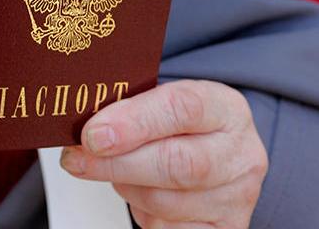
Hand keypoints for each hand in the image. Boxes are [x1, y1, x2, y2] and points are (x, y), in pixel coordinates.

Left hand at [61, 80, 267, 227]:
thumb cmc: (177, 127)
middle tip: (78, 159)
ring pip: (166, 200)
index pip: (182, 107)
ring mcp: (236, 196)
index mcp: (224, 107)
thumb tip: (84, 127)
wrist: (210, 156)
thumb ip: (127, 108)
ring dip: (125, 187)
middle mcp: (240, 152)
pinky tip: (134, 195)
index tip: (93, 134)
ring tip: (110, 171)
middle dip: (118, 163)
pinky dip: (142, 213)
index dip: (133, 121)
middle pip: (176, 162)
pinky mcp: (225, 228)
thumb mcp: (160, 103)